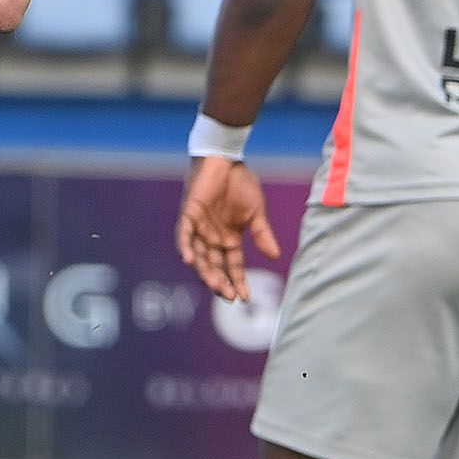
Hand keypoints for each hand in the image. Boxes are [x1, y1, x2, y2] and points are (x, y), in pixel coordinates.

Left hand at [175, 157, 279, 305]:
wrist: (227, 159)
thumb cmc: (240, 184)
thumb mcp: (256, 213)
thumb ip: (262, 235)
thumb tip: (275, 256)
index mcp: (229, 239)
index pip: (233, 266)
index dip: (238, 282)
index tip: (245, 299)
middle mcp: (212, 237)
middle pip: (215, 266)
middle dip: (221, 282)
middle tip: (228, 296)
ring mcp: (199, 227)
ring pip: (199, 255)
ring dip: (205, 271)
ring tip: (215, 285)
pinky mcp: (189, 214)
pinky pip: (184, 233)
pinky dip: (184, 246)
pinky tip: (188, 260)